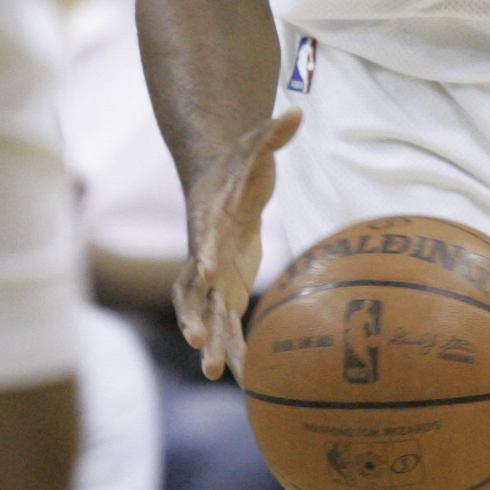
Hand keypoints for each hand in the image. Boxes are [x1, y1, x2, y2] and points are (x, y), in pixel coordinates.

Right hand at [174, 108, 299, 380]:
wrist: (219, 183)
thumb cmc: (240, 165)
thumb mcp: (256, 146)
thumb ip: (274, 132)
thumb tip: (297, 110)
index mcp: (209, 221)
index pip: (204, 238)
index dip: (204, 256)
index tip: (207, 273)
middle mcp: (202, 253)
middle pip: (193, 287)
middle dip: (195, 314)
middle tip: (198, 339)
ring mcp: (210, 277)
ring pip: (204, 314)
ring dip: (210, 341)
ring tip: (214, 372)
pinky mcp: (223, 291)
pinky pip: (226, 323)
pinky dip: (233, 348)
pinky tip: (246, 378)